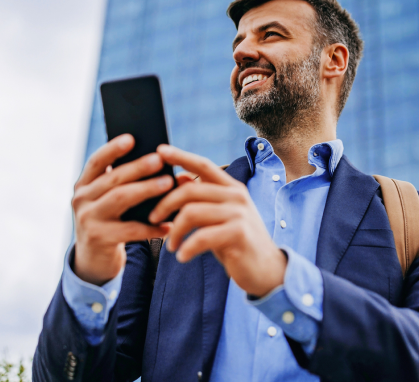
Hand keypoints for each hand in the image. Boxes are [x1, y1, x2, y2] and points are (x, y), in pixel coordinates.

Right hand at [71, 134, 172, 284]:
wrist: (93, 260)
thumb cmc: (110, 222)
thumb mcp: (108, 202)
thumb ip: (123, 184)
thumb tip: (161, 162)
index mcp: (84, 185)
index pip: (96, 162)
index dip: (113, 149)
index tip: (131, 138)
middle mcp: (82, 199)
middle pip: (113, 178)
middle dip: (138, 167)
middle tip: (160, 160)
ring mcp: (88, 219)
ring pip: (120, 199)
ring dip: (146, 190)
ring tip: (168, 183)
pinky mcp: (99, 238)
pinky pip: (130, 230)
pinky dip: (151, 227)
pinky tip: (169, 225)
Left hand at [149, 145, 286, 296]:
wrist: (266, 268)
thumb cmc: (238, 241)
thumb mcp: (219, 216)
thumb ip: (202, 197)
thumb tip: (179, 176)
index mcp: (231, 188)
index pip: (204, 165)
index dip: (181, 156)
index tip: (160, 150)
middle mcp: (236, 196)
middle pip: (190, 190)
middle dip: (165, 204)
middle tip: (153, 218)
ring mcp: (239, 214)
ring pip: (192, 213)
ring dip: (175, 231)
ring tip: (171, 245)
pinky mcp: (238, 234)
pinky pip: (202, 237)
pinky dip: (187, 248)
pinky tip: (182, 256)